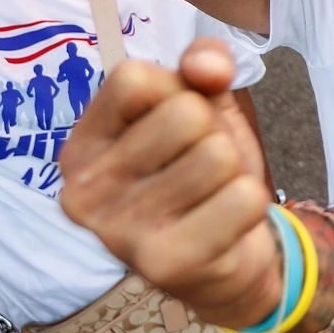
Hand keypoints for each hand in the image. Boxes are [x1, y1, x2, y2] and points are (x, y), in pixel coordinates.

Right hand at [59, 38, 282, 327]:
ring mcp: (119, 234)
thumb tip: (210, 67)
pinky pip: (243, 198)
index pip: (133, 78)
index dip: (177, 90)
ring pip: (218, 156)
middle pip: (185, 114)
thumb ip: (205, 65)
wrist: (226, 266)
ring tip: (212, 197)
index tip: (176, 125)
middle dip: (213, 134)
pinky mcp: (165, 265)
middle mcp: (85, 192)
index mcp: (82, 147)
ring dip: (233, 172)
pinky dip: (251, 203)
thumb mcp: (204, 106)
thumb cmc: (202, 175)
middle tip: (202, 170)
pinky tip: (226, 226)